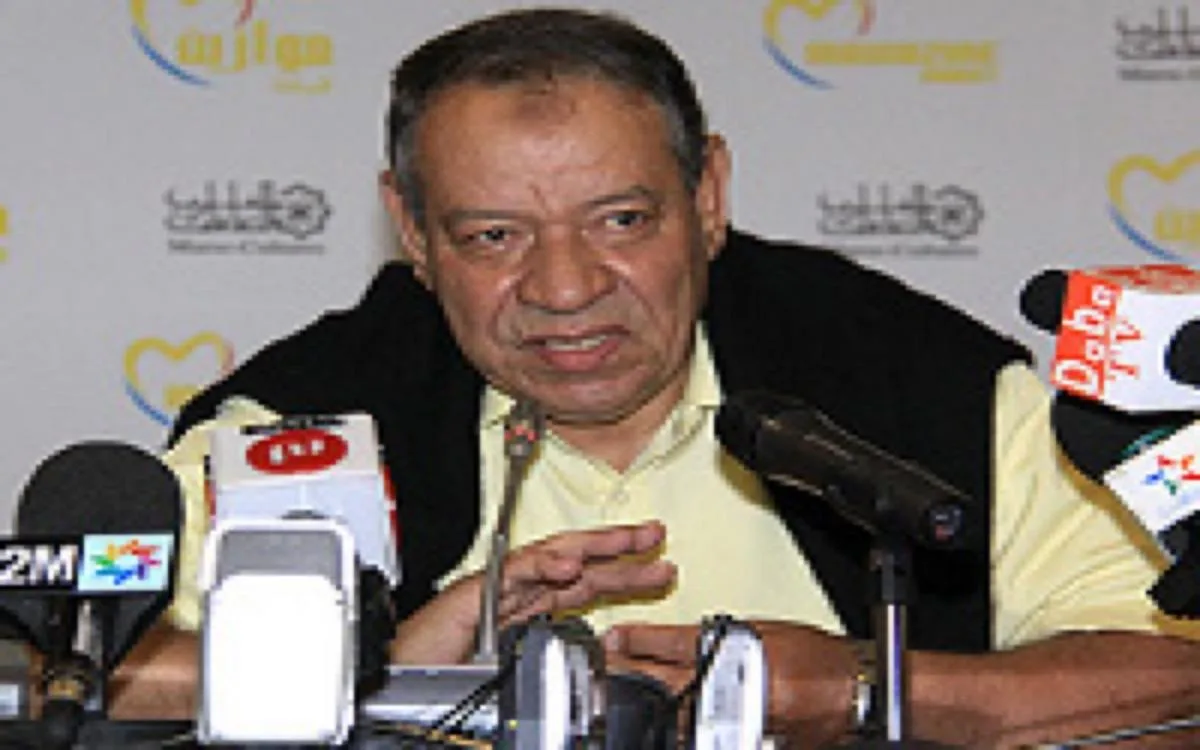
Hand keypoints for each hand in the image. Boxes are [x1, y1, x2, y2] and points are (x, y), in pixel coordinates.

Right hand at [391, 521, 675, 663]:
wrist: (397, 687)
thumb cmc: (446, 681)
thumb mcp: (521, 668)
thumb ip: (557, 653)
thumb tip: (608, 654)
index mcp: (527, 610)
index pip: (582, 582)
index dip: (620, 571)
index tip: (656, 565)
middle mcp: (514, 593)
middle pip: (575, 560)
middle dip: (617, 547)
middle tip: (656, 536)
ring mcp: (493, 591)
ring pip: (551, 555)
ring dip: (592, 547)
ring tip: (626, 541)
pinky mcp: (469, 596)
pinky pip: (510, 573)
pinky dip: (541, 565)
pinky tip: (568, 564)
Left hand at [604, 620, 857, 747]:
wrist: (853, 691)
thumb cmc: (816, 657)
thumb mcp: (761, 630)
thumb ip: (714, 638)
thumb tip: (670, 643)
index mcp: (738, 647)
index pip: (674, 642)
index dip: (638, 640)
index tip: (614, 638)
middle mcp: (736, 684)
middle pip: (666, 680)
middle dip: (630, 675)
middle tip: (607, 669)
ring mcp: (739, 718)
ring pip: (676, 716)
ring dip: (646, 705)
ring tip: (622, 699)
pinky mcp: (747, 741)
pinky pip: (700, 738)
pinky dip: (677, 732)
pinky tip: (657, 726)